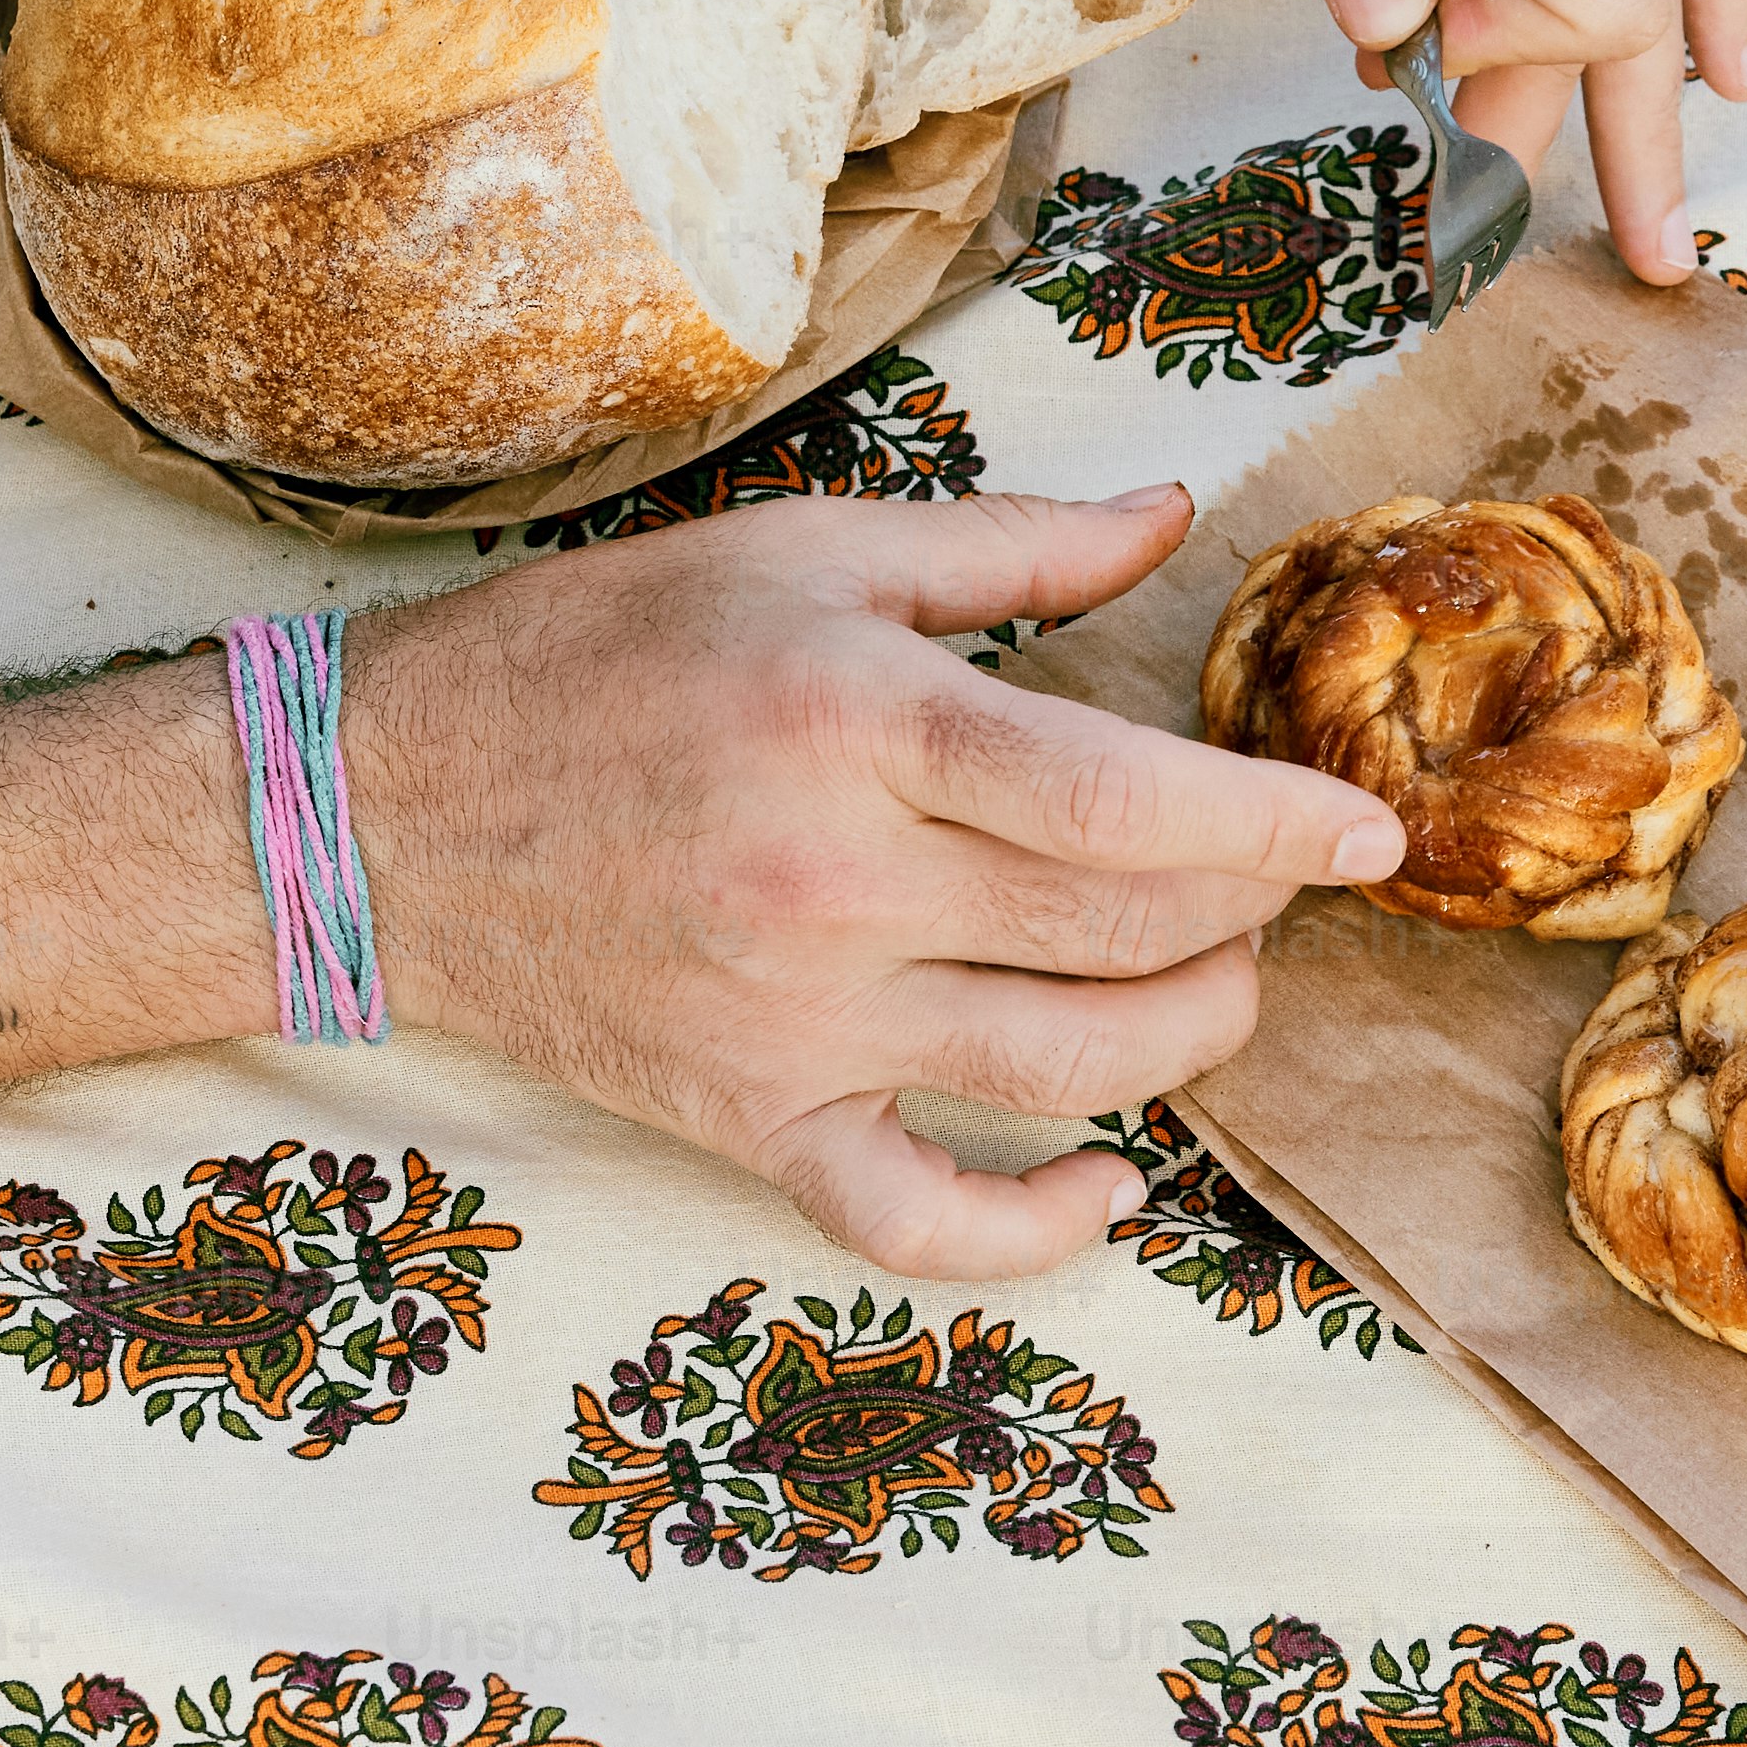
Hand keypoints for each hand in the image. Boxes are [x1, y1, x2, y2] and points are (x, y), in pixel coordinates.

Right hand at [355, 489, 1404, 1275]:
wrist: (381, 812)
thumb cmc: (595, 659)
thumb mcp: (802, 551)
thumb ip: (1009, 544)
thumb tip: (1180, 518)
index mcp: (862, 725)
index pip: (1131, 809)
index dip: (1277, 827)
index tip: (1364, 831)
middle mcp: (840, 887)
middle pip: (1128, 940)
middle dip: (1249, 913)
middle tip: (1269, 874)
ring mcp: (797, 1023)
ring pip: (1070, 1072)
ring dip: (1191, 1035)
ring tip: (1212, 976)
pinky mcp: (751, 1122)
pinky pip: (922, 1220)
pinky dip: (1038, 1228)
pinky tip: (1107, 1184)